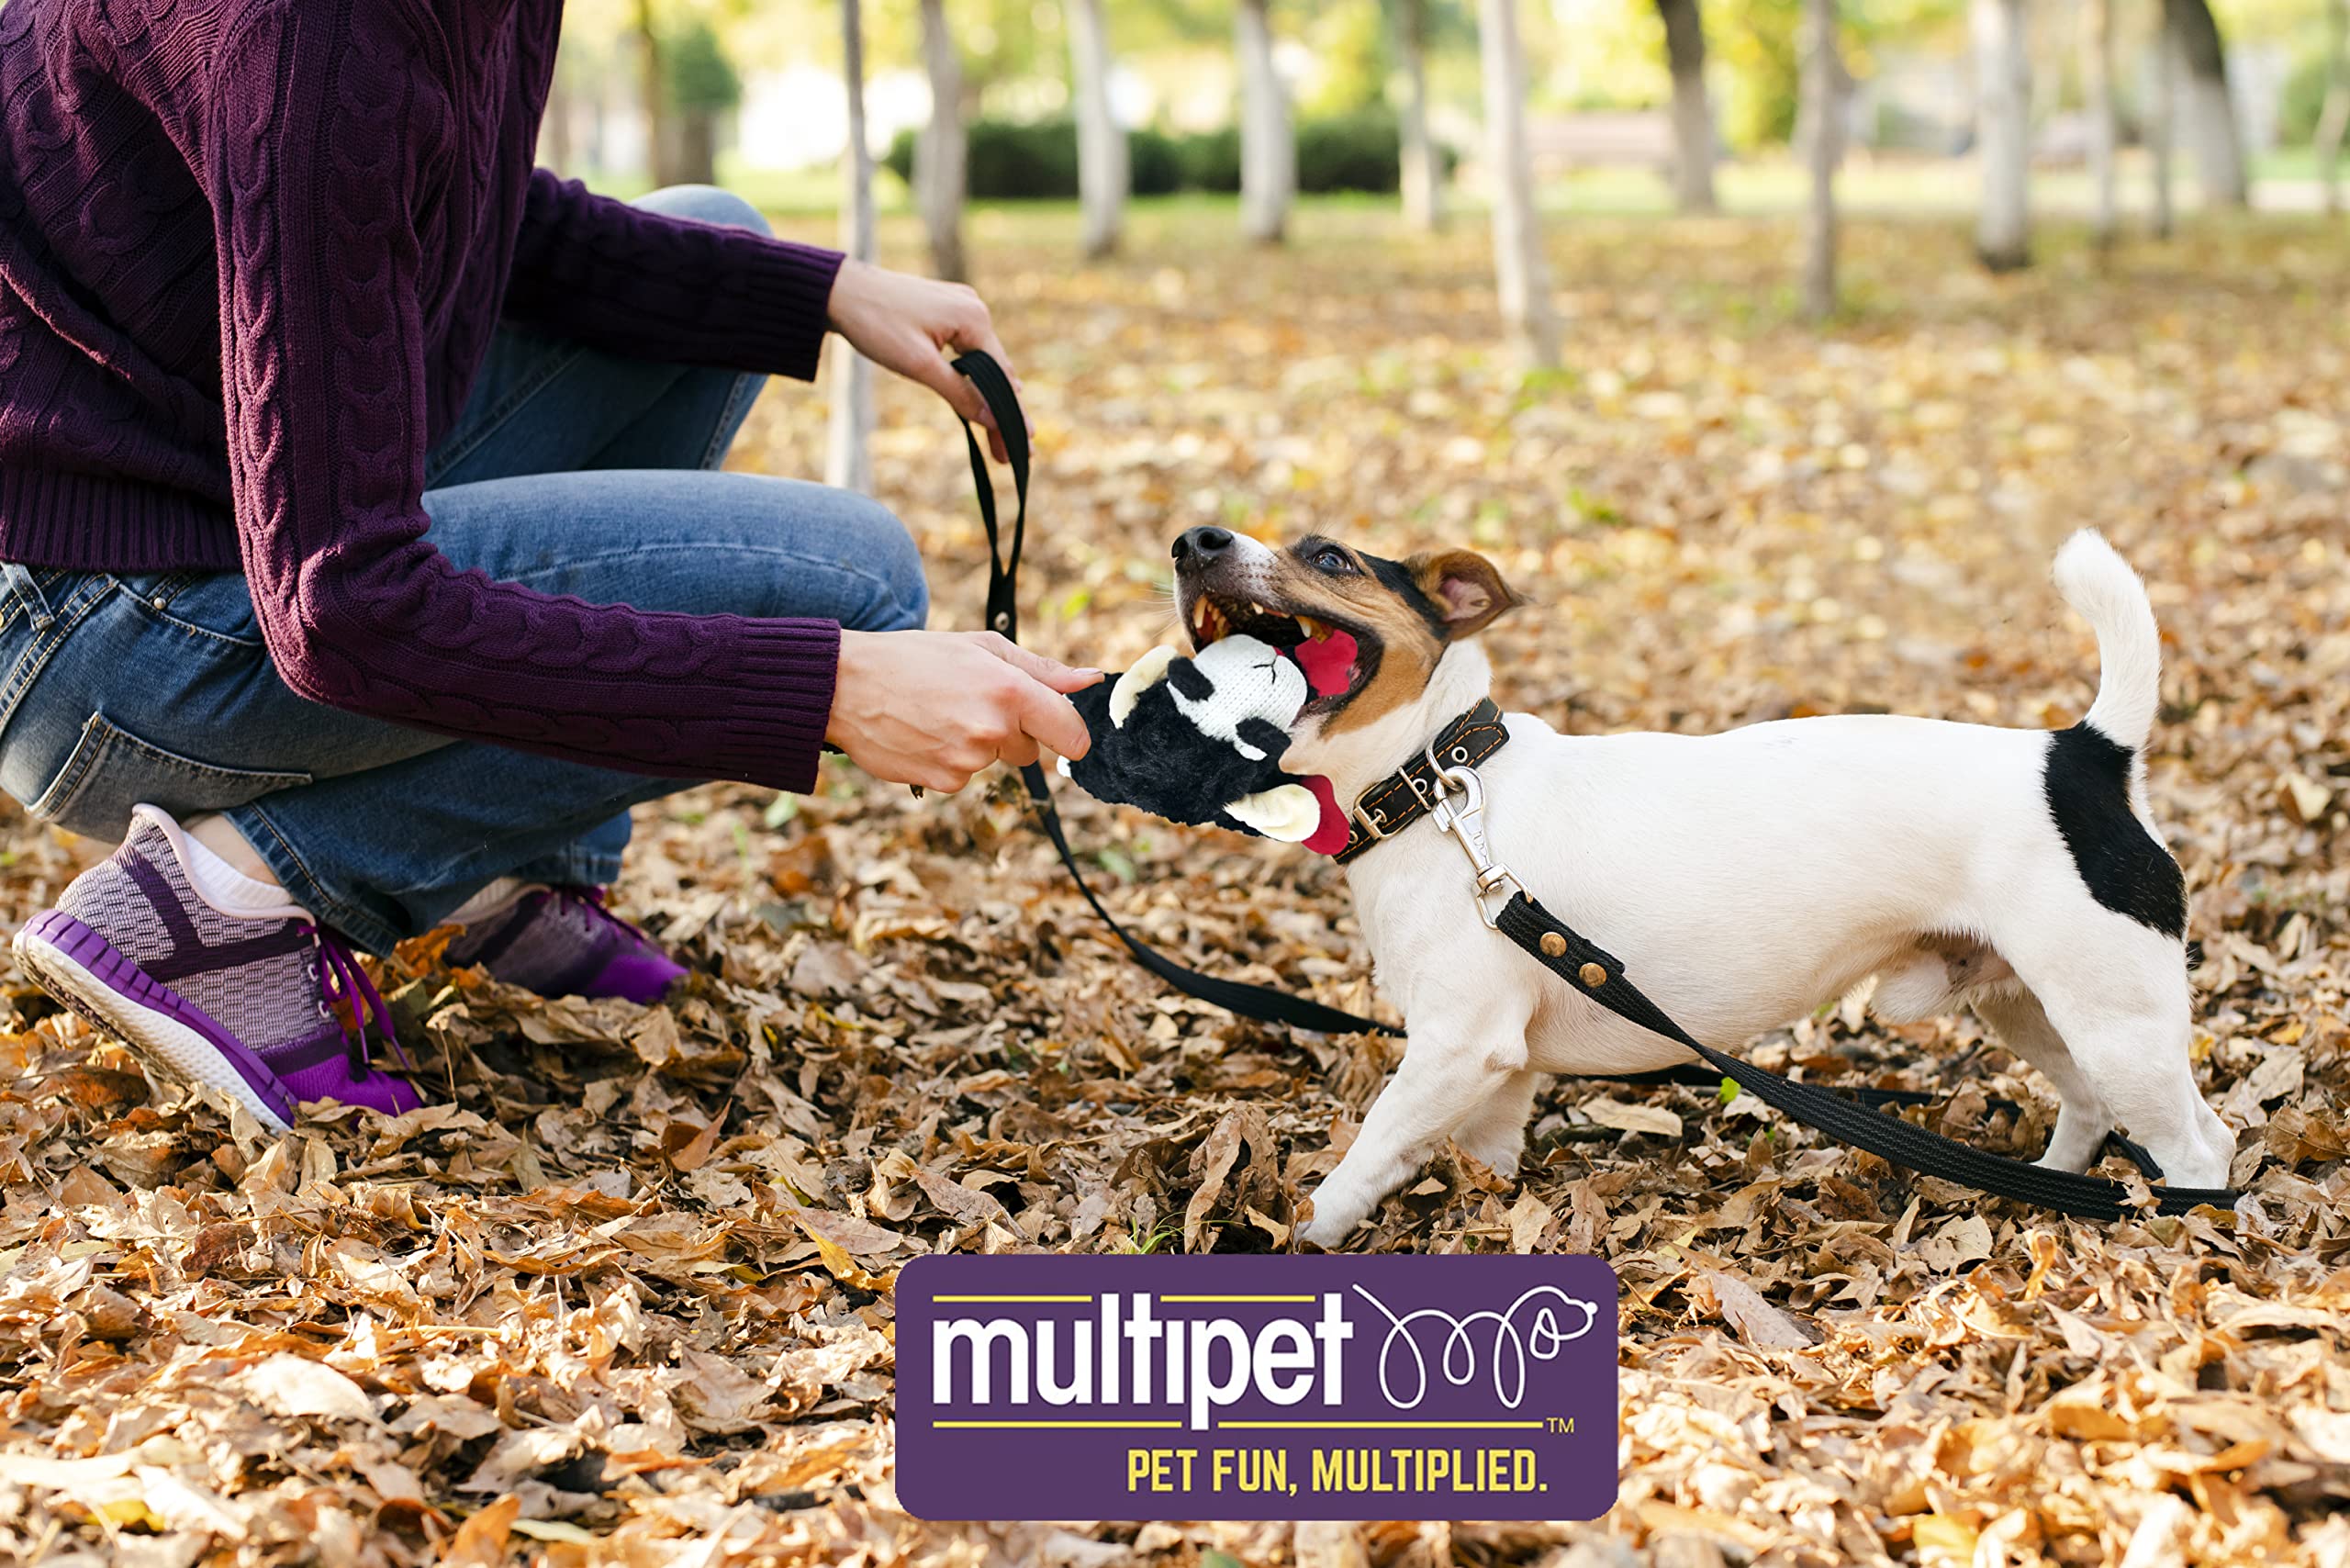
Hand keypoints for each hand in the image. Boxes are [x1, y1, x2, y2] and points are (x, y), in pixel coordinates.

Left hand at [825, 260, 1025, 462]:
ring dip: (987, 396)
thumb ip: (960, 393)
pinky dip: (972, 376)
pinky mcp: (945, 309)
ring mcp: (961, 306)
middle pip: (997, 370)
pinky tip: (979, 399)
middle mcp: (974, 308)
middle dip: (1001, 412)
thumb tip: (993, 419)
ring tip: (997, 436)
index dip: (1011, 415)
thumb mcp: (919, 366)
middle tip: (1008, 454)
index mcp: (974, 318)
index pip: (1002, 377)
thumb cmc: (875, 324)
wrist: (839, 290)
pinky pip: (968, 349)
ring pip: (982, 361)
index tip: (1023, 448)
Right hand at [827, 631, 1101, 792]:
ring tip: (937, 713)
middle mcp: (994, 730)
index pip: (1071, 735)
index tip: (1056, 729)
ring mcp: (968, 761)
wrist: (847, 685)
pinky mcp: (943, 782)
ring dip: (975, 744)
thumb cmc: (916, 658)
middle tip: (969, 701)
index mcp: (1010, 690)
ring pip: (993, 761)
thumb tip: (1091, 680)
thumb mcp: (981, 649)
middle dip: (1010, 732)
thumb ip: (1043, 670)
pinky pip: (963, 776)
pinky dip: (948, 759)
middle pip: (1030, 750)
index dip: (1067, 734)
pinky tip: (923, 733)